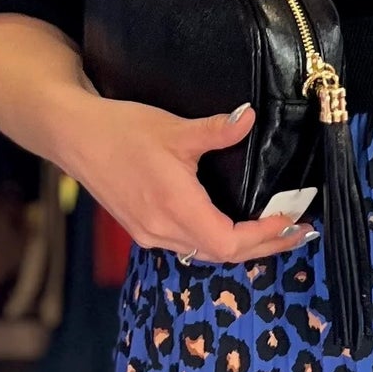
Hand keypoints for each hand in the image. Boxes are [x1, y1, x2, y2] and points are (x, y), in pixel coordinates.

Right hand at [60, 97, 311, 262]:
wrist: (73, 136)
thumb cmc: (121, 130)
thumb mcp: (174, 128)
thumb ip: (217, 129)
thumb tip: (250, 118)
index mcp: (174, 207)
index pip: (229, 242)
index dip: (264, 238)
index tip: (291, 221)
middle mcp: (162, 230)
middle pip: (223, 253)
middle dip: (265, 246)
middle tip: (300, 232)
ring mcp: (150, 233)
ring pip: (206, 253)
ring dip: (244, 247)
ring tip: (277, 232)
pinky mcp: (143, 229)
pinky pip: (190, 246)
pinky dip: (219, 242)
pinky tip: (237, 230)